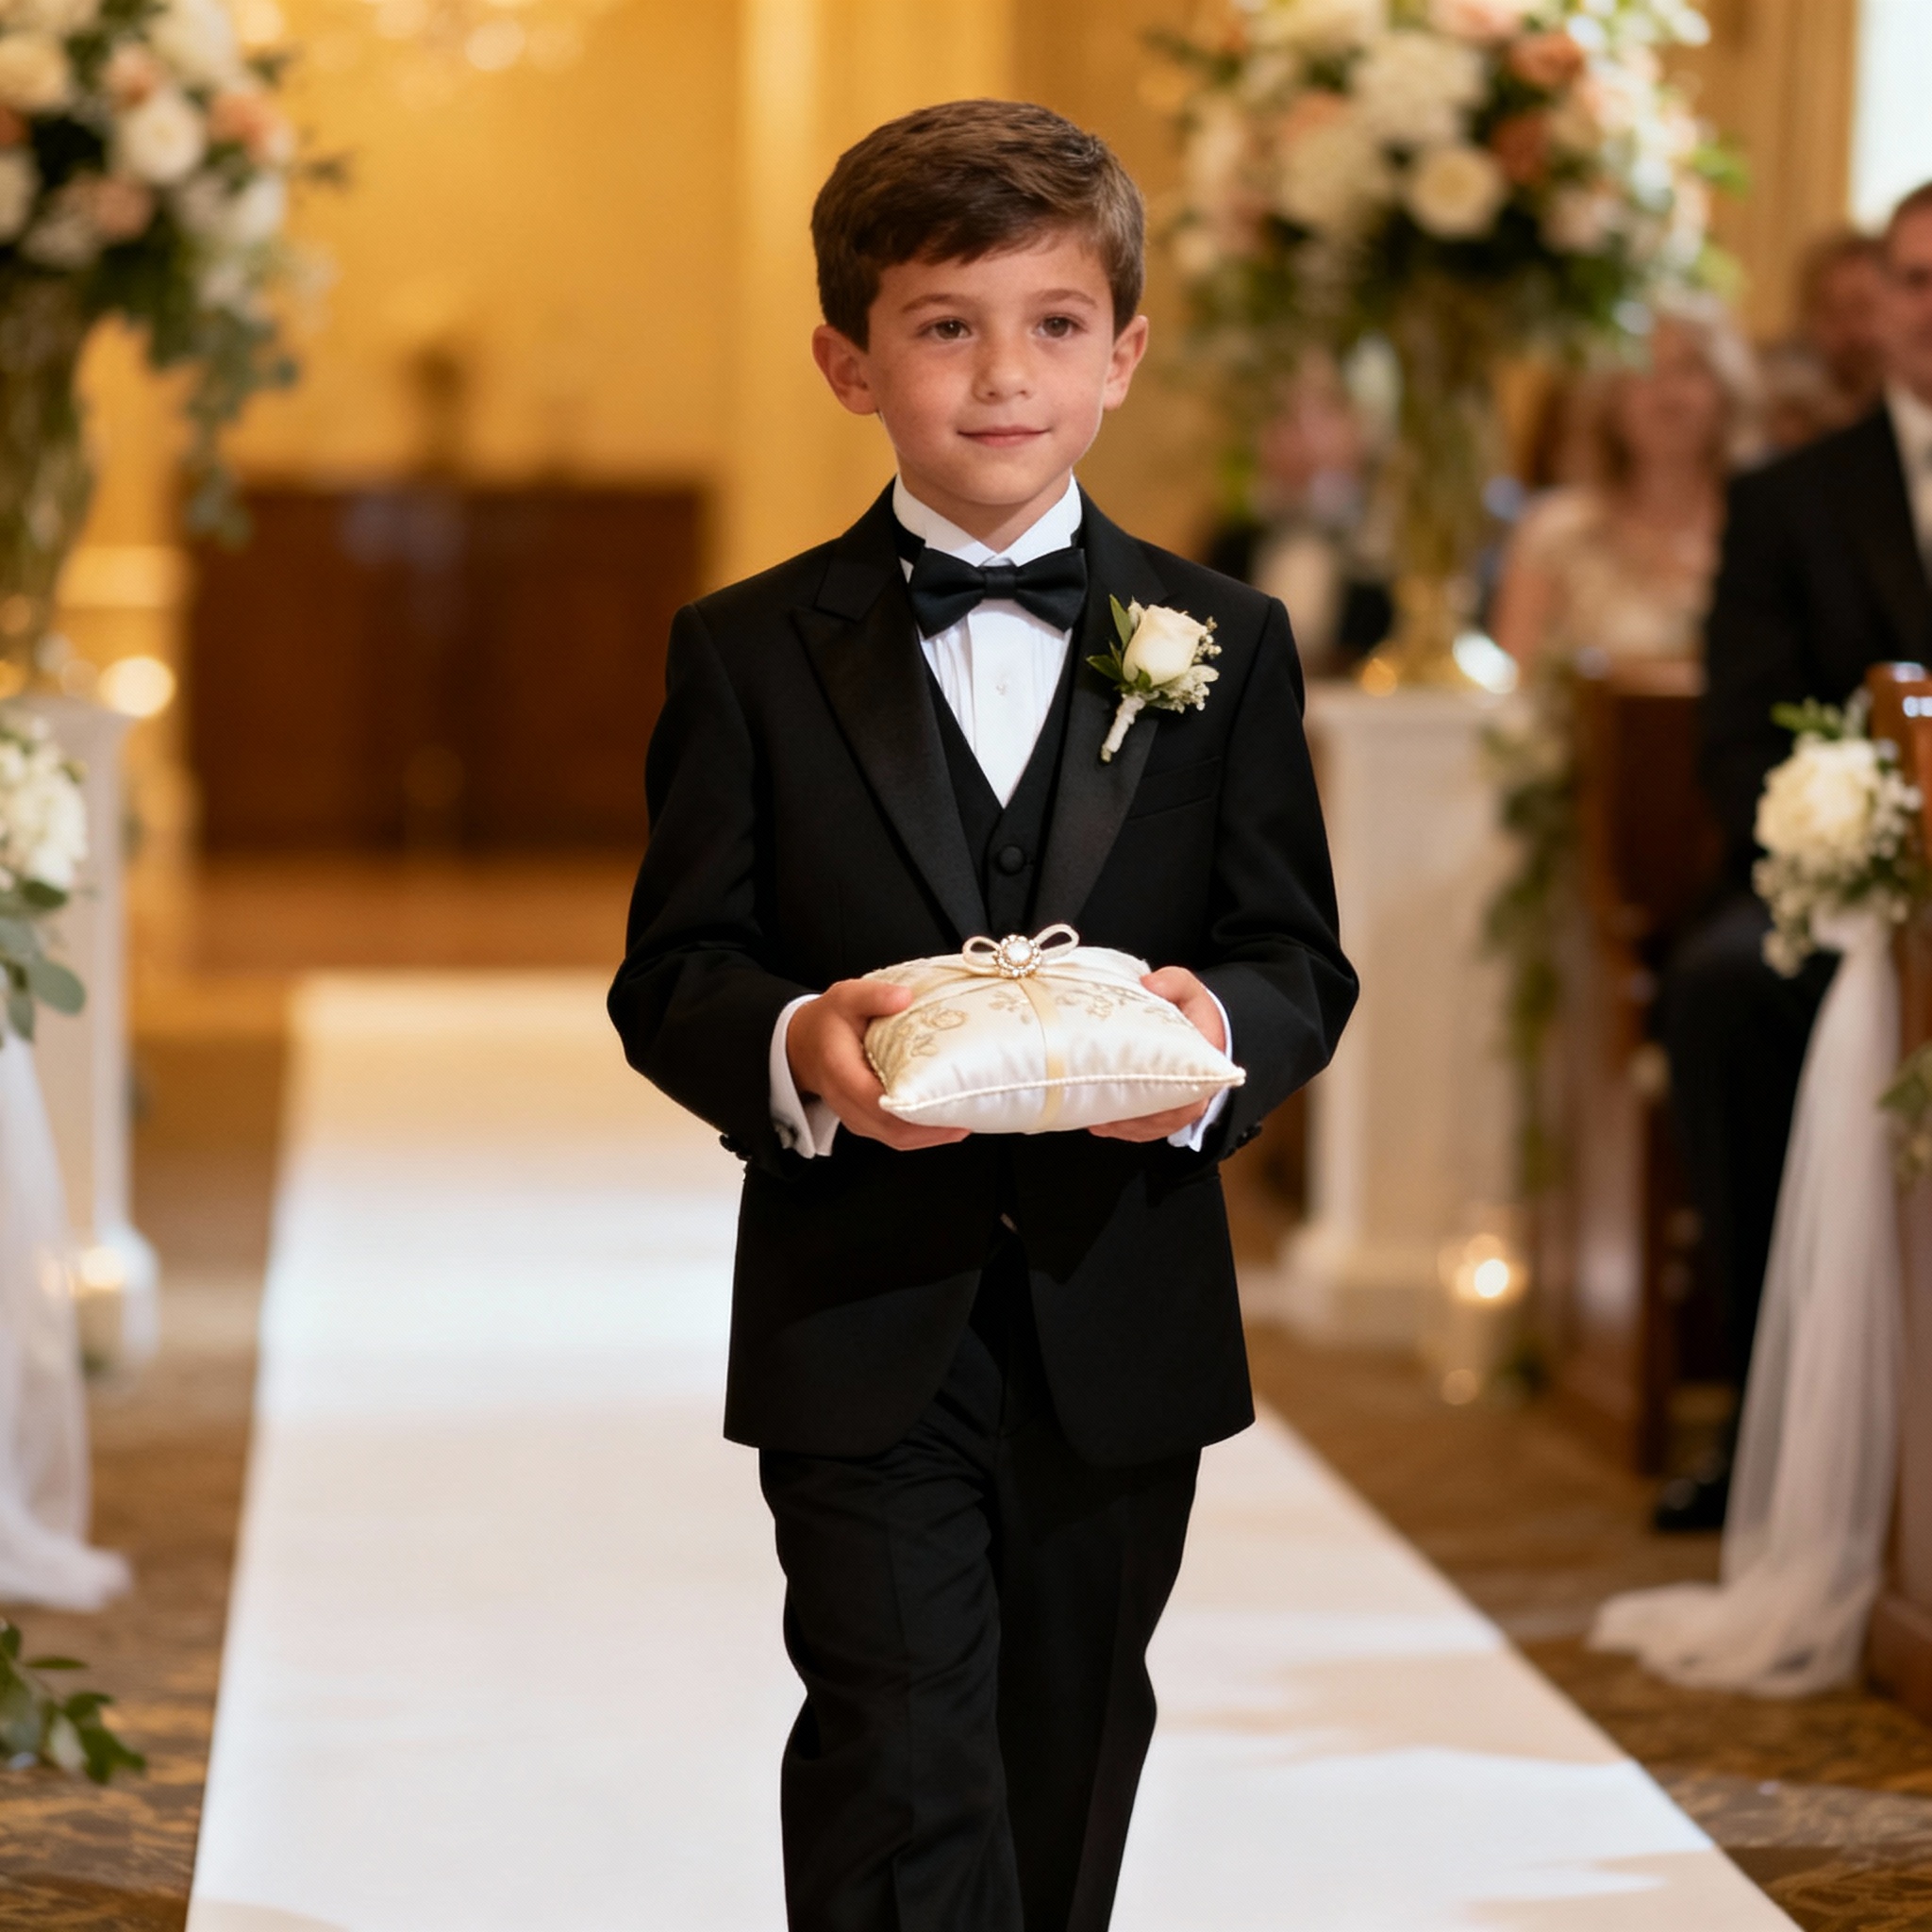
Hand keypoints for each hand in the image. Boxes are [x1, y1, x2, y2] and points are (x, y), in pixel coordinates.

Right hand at [787, 978, 970, 1151]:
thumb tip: (905, 997)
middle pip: (892, 1129)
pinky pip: (895, 1136)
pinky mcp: (865, 1122)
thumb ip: (873, 995)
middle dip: (931, 1129)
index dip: (909, 1109)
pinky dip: (922, 1134)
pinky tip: (947, 1123)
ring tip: (965, 1119)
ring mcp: (855, 1117)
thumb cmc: (828, 1021)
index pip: (875, 1101)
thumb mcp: (845, 997)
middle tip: (968, 1114)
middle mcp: (846, 1102)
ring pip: (896, 1138)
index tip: (942, 1102)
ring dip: (931, 1135)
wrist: (803, 1045)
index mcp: (841, 1072)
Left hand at [1089, 966, 1225, 1142]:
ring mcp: (1181, 1106)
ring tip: (1094, 1119)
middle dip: (1133, 1117)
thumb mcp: (1189, 989)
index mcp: (1205, 1064)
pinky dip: (1125, 1129)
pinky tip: (1100, 1124)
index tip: (1133, 1093)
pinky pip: (1147, 1129)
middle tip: (1100, 1111)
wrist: (1206, 1027)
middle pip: (1165, 1116)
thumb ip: (1174, 982)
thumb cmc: (1195, 1012)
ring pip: (1153, 1126)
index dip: (1162, 1097)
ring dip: (1124, 1126)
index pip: (1189, 1088)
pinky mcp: (1167, 1112)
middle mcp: (1196, 1092)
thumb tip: (1149, 984)